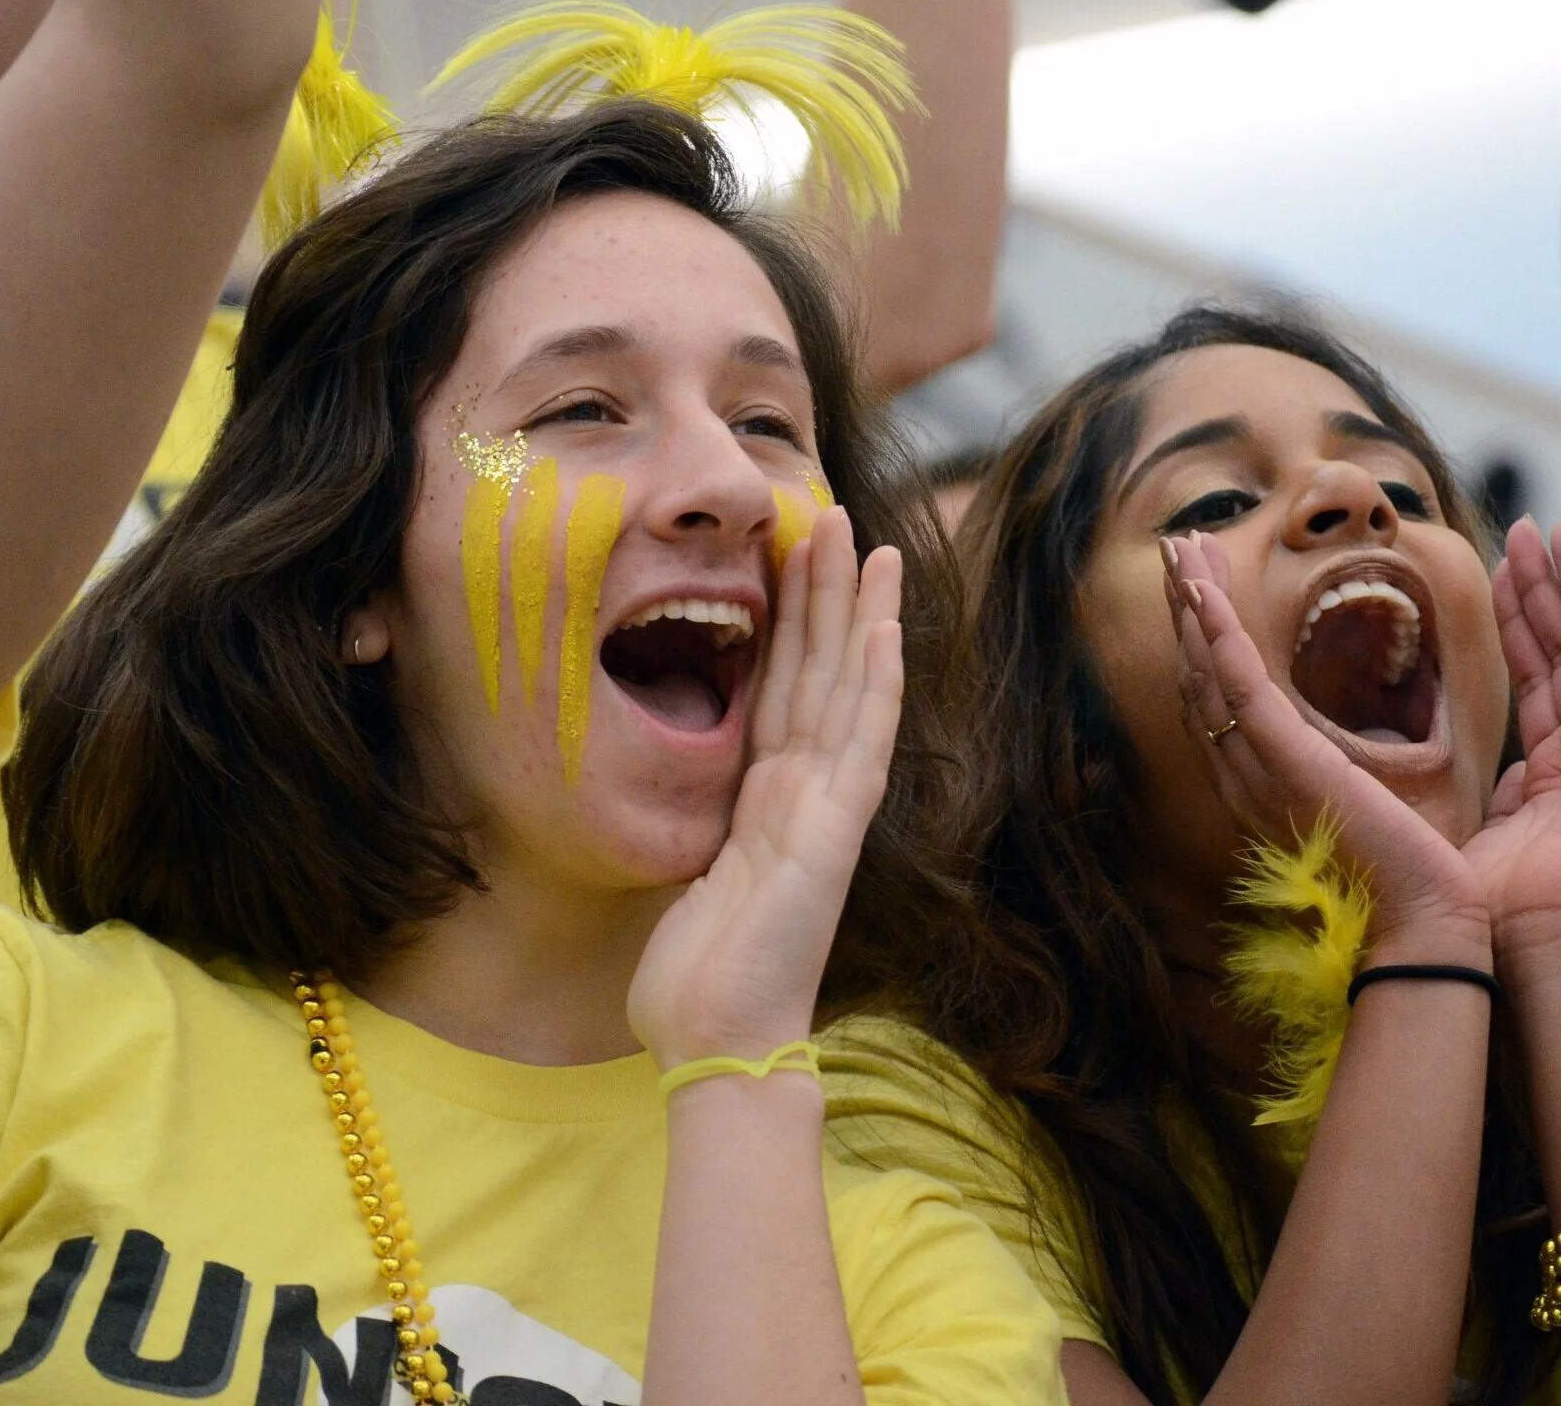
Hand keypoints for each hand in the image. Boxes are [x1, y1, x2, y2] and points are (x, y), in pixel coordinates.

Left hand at [628, 507, 903, 1071]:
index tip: (796, 557)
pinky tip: (885, 630)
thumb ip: (698, 826)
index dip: (794, 622)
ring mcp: (826, 811)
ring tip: (872, 545)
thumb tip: (675, 794)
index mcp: (767, 801)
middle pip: (823, 673)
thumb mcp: (685, 876)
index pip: (786, 691)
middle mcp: (805, 794)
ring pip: (848, 691)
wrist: (714, 1043)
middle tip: (838, 518)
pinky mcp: (832, 836)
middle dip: (830, 593)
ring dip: (860, 615)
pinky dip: (875, 686)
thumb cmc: (694, 978)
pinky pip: (858, 746)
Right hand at [1166, 532, 1487, 947]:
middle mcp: (1246, 780)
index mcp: (1265, 788)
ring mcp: (1261, 771)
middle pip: (1200, 678)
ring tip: (1182, 549)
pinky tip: (1204, 592)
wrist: (1424, 927)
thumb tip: (1359, 751)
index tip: (1203, 589)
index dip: (1206, 641)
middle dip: (1188, 611)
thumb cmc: (1409, 881)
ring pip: (1211, 672)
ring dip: (1193, 606)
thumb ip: (1345, 777)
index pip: (1220, 702)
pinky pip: (1241, 686)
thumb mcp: (1367, 812)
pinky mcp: (1288, 763)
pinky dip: (1218, 634)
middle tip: (1178, 550)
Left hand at [1466, 518, 1560, 965]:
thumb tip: (1482, 768)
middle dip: (1549, 588)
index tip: (1500, 571)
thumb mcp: (1471, 822)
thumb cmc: (1483, 898)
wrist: (1523, 930)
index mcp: (1549, 773)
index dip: (1519, 622)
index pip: (1534, 678)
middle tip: (1527, 529)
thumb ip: (1486, 785)